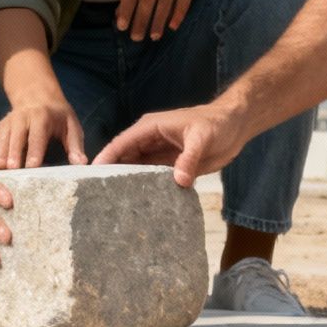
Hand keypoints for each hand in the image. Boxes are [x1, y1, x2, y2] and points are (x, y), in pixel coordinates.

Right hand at [0, 90, 86, 168]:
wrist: (37, 95)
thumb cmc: (58, 115)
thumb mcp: (71, 125)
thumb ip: (75, 145)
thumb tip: (81, 164)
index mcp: (41, 117)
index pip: (36, 136)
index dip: (34, 152)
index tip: (32, 167)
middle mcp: (20, 118)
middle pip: (14, 139)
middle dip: (13, 156)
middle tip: (12, 174)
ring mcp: (7, 123)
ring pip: (1, 142)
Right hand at [94, 103, 247, 187]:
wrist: (234, 126)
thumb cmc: (216, 124)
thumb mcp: (202, 137)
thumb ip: (189, 158)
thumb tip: (178, 181)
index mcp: (150, 128)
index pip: (122, 142)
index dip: (107, 156)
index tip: (92, 173)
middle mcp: (150, 141)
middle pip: (124, 157)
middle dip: (112, 172)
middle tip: (97, 194)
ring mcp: (159, 155)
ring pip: (136, 169)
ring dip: (127, 182)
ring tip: (112, 202)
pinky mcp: (171, 167)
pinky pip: (153, 178)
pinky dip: (145, 188)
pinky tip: (138, 203)